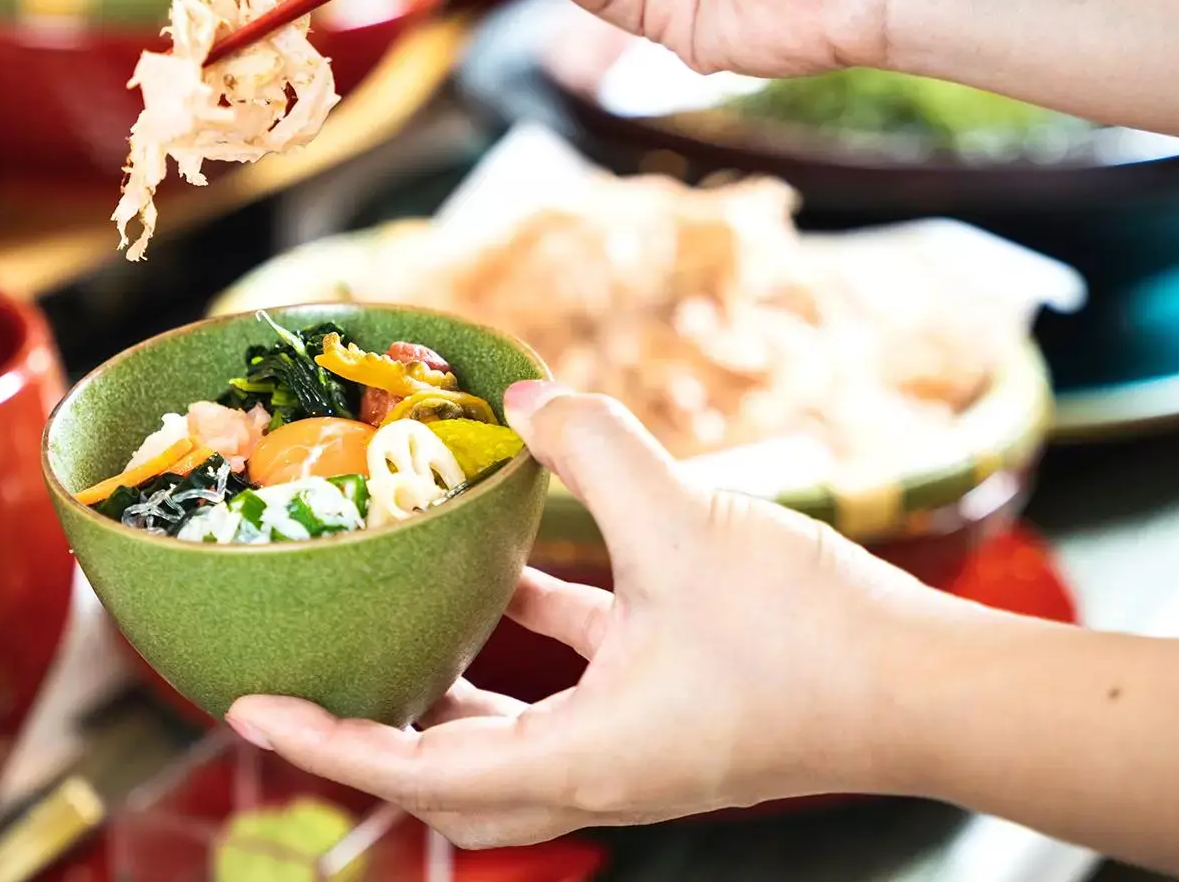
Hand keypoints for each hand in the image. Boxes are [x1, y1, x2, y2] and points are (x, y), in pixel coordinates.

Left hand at [225, 382, 948, 847]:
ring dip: (443, 695)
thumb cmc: (813, 637)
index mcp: (580, 762)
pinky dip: (527, 637)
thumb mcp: (686, 526)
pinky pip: (570, 681)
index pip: (412, 771)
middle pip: (445, 785)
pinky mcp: (671, 706)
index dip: (322, 742)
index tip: (248, 707)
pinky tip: (509, 563)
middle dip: (368, 741)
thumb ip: (597, 452)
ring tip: (390, 628)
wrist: (931, 690)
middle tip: (306, 684)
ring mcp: (634, 744)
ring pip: (505, 741)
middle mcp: (596, 772)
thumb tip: (528, 393)